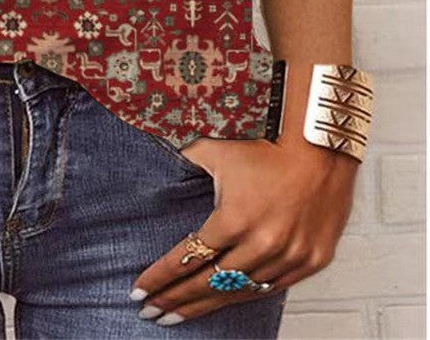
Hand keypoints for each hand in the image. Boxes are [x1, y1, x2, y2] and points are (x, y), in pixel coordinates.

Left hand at [129, 132, 359, 325]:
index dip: (160, 277)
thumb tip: (159, 161)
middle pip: (209, 284)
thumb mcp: (216, 151)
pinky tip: (225, 300)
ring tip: (180, 315)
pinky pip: (272, 288)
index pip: (188, 257)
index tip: (139, 291)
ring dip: (208, 305)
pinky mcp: (311, 261)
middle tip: (152, 311)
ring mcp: (290, 256)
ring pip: (240, 292)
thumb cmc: (270, 147)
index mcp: (234, 219)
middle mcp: (262, 244)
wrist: (322, 147)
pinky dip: (246, 294)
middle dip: (176, 300)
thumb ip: (185, 160)